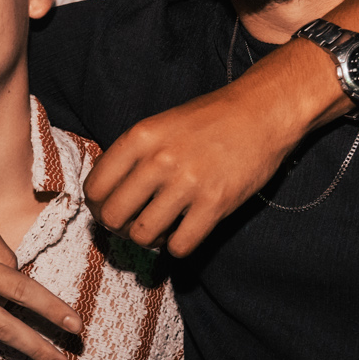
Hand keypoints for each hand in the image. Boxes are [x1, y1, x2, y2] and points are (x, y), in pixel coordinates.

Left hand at [84, 44, 337, 256]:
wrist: (263, 112)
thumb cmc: (211, 119)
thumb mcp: (160, 125)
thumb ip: (132, 155)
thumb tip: (106, 194)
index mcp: (140, 137)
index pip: (96, 187)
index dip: (98, 205)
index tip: (109, 209)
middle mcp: (159, 160)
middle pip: (113, 217)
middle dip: (118, 227)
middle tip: (132, 224)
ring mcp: (187, 184)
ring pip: (142, 236)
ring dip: (148, 239)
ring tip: (160, 228)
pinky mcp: (215, 204)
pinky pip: (180, 246)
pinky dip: (178, 246)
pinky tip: (184, 232)